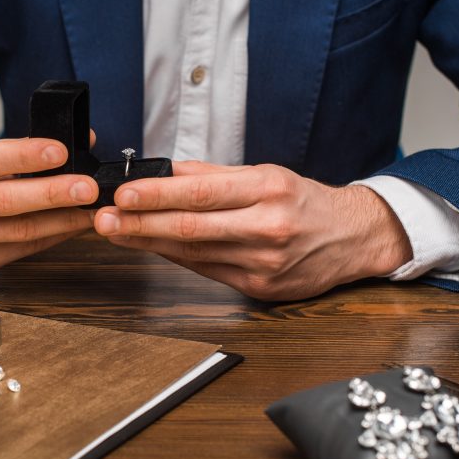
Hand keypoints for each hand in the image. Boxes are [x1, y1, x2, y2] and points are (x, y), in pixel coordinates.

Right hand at [0, 137, 97, 273]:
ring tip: (92, 207)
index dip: (25, 155)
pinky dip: (54, 235)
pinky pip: (24, 249)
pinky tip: (75, 223)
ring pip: (20, 230)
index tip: (60, 150)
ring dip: (63, 219)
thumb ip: (19, 150)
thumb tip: (82, 141)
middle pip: (5, 200)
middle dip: (53, 193)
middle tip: (88, 187)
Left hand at [93, 161, 412, 299]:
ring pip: (194, 253)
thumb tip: (165, 170)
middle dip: (141, 223)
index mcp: (268, 189)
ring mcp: (264, 263)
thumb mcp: (266, 175)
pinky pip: (208, 271)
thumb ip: (214, 175)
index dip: (157, 194)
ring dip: (150, 243)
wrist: (353, 238)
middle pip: (192, 226)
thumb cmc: (305, 202)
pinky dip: (178, 259)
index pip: (202, 192)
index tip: (122, 193)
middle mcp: (267, 227)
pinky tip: (154, 248)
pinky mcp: (261, 289)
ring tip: (116, 232)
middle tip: (104, 219)